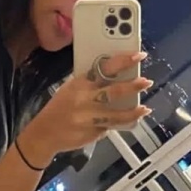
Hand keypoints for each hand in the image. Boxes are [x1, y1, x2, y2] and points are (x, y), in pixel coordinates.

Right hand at [22, 51, 153, 162]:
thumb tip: (116, 77)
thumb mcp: (70, 90)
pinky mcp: (92, 133)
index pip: (104, 68)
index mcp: (79, 84)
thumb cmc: (59, 109)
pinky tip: (131, 120)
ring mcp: (89, 118)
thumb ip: (90, 84)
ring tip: (145, 109)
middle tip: (146, 82)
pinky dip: (120, 123)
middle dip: (133, 86)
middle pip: (114, 91)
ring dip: (133, 112)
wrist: (44, 135)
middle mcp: (84, 100)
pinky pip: (110, 127)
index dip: (123, 61)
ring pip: (117, 114)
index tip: (139, 56)